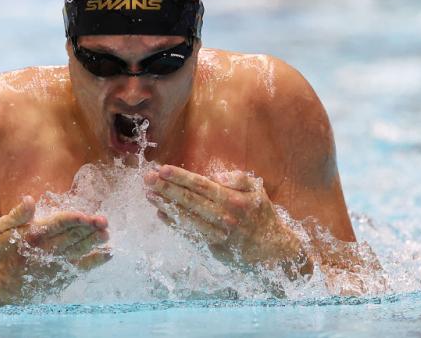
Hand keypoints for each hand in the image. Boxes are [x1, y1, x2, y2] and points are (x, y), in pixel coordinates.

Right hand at [0, 196, 110, 304]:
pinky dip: (96, 261)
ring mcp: (57, 264)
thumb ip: (18, 215)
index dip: (73, 220)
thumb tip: (29, 199)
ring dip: (95, 242)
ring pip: (80, 250)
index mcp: (34, 236)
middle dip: (89, 228)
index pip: (58, 225)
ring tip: (107, 234)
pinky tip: (109, 253)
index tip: (85, 215)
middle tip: (104, 221)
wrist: (3, 287)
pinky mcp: (63, 275)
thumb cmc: (3, 254)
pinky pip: (82, 267)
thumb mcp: (2, 230)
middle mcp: (47, 251)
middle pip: (73, 237)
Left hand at [144, 166, 309, 277]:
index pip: (201, 185)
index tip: (162, 169)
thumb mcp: (257, 191)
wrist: (273, 250)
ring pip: (186, 217)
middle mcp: (224, 217)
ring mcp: (217, 234)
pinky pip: (189, 233)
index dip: (180, 177)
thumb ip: (238, 178)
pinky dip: (174, 223)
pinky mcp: (212, 247)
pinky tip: (161, 213)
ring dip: (166, 205)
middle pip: (189, 200)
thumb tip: (215, 175)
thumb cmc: (261, 215)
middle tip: (147, 179)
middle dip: (166, 188)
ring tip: (149, 194)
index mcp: (234, 199)